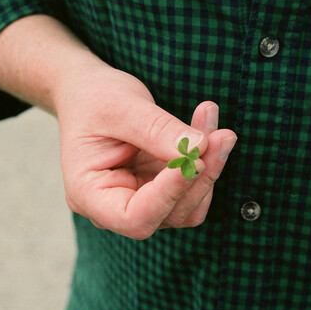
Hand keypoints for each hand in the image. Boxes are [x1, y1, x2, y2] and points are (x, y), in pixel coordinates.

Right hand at [56, 66, 236, 238]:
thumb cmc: (94, 99)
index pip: (134, 217)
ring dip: (209, 169)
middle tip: (222, 136)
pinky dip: (206, 162)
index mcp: (88, 194)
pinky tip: (210, 131)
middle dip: (199, 176)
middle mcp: (113, 207)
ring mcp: (140, 202)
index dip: (169, 195)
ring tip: (219, 130)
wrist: (88, 92)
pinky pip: (192, 188)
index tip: (195, 160)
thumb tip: (200, 148)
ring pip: (187, 205)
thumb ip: (157, 130)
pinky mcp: (160, 190)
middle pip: (168, 213)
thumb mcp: (121, 106)